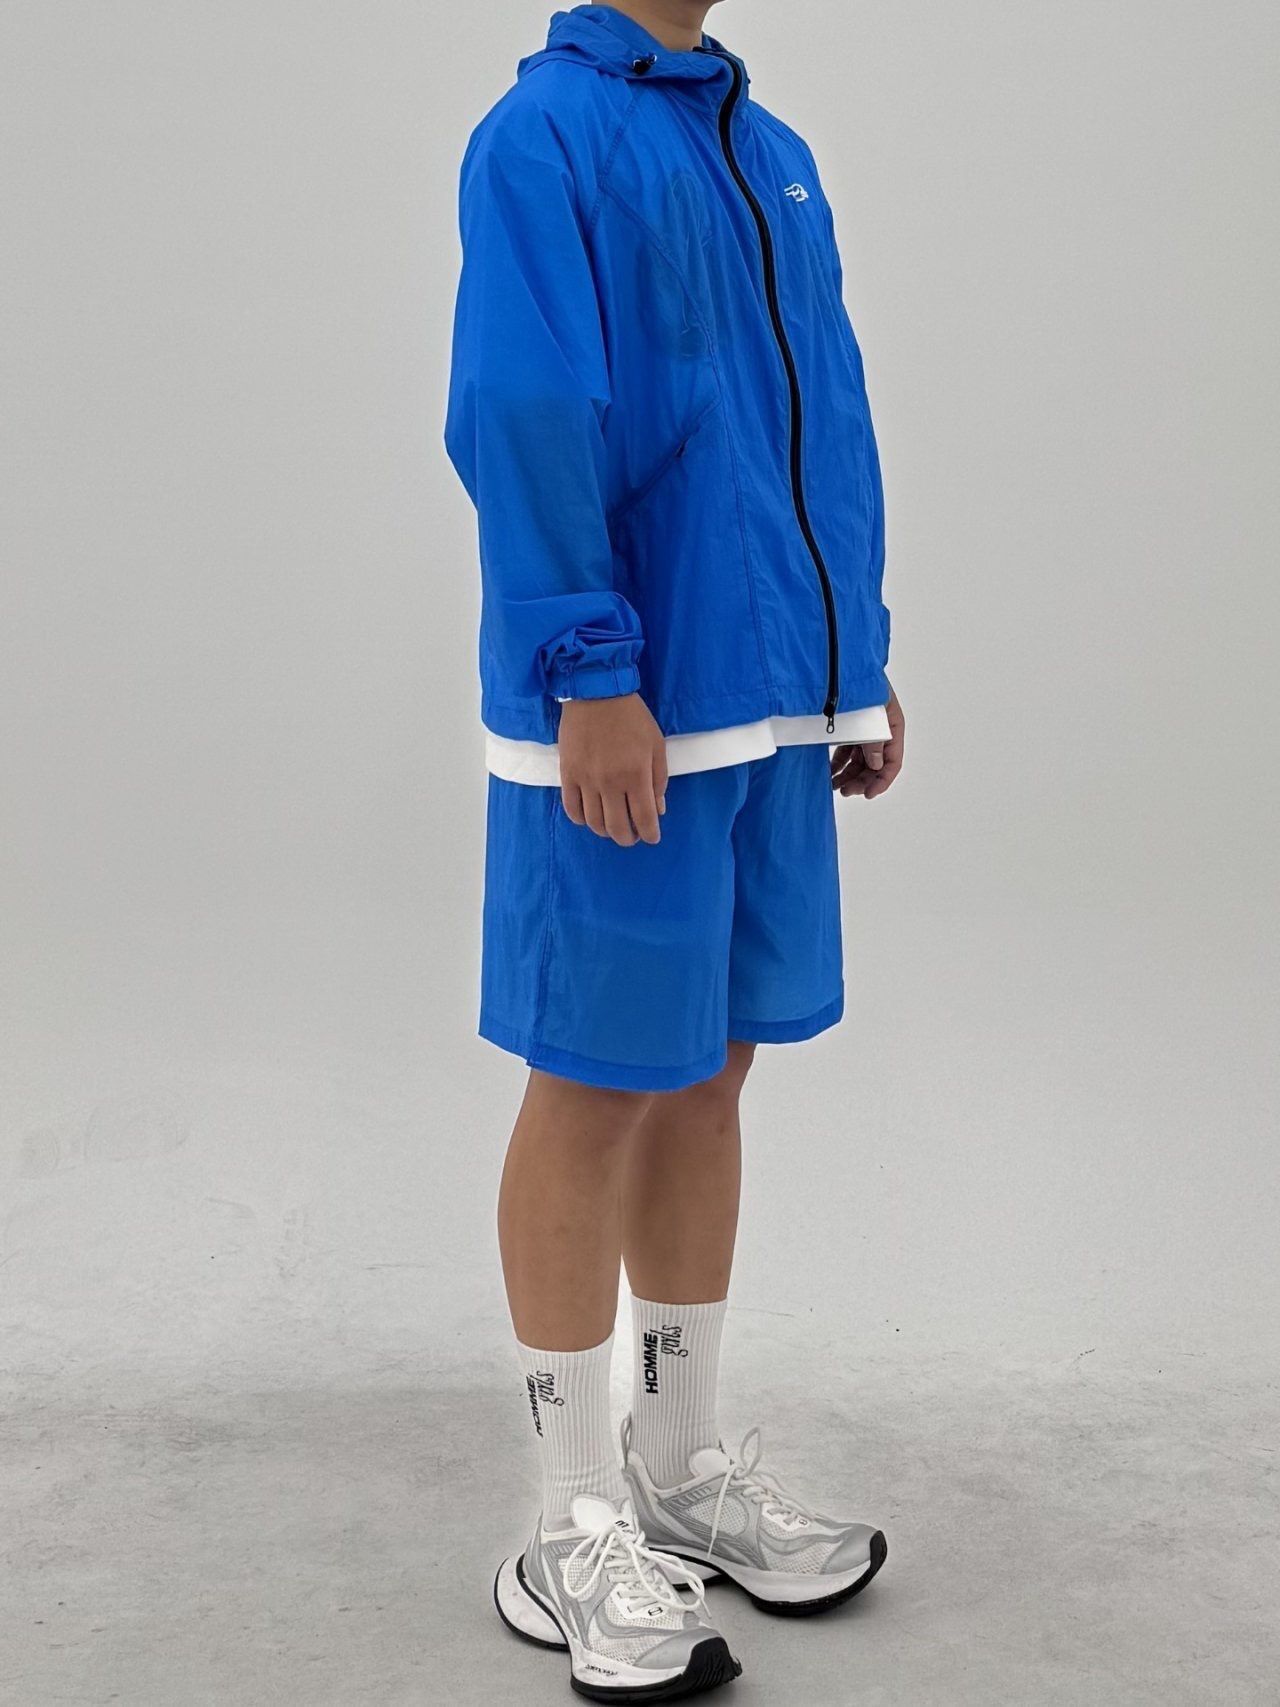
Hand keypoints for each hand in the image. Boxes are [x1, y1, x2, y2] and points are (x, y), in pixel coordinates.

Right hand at [559, 695, 668, 845]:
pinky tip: (590, 816)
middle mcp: (610, 783)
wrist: (596, 694)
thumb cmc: (632, 718)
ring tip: (612, 827)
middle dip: (628, 838)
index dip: (649, 834)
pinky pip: (572, 808)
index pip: (644, 818)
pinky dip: (581, 819)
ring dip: (605, 831)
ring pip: (594, 822)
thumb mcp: (656, 745)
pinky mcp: (567, 774)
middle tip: (632, 836)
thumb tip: (657, 810)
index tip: (651, 838)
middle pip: (617, 827)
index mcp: (636, 775)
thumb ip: (658, 779)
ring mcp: (586, 780)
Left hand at [831, 685, 904, 799]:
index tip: (868, 794)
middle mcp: (881, 732)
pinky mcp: (851, 729)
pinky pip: (848, 752)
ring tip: (836, 786)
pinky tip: (832, 772)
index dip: (882, 781)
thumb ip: (874, 741)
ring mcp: (866, 731)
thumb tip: (876, 765)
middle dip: (862, 781)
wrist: (842, 665)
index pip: (893, 762)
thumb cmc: (860, 683)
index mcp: (893, 727)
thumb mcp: (871, 713)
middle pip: (875, 765)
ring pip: (860, 761)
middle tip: (846, 791)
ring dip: (850, 776)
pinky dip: (840, 764)